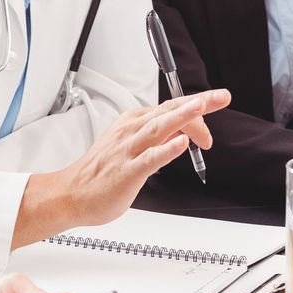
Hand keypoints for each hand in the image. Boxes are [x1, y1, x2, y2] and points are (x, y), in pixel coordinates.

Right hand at [15, 89, 231, 246]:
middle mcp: (131, 131)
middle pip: (169, 111)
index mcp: (133, 123)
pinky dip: (167, 149)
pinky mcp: (126, 171)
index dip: (194, 108)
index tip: (214, 105)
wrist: (70, 194)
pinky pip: (149, 158)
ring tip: (202, 107)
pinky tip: (181, 144)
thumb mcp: (129, 146)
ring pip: (159, 127)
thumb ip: (154, 138)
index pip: (170, 108)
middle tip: (221, 97)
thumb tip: (179, 133)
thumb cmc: (99, 173)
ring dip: (183, 116)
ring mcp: (128, 151)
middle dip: (198, 103)